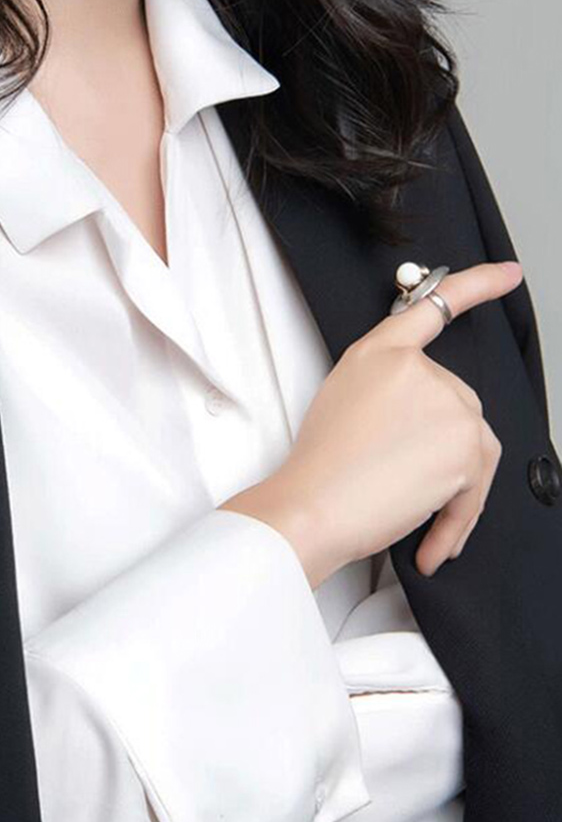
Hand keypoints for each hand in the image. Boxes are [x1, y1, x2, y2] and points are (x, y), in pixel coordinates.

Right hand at [221, 261, 523, 586]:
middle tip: (395, 478)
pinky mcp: (468, 445)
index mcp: (380, 353)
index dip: (476, 286)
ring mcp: (448, 404)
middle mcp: (420, 370)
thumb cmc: (319, 468)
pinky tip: (430, 546)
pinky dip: (455, 521)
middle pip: (456, 402)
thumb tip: (425, 421)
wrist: (314, 507)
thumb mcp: (341, 402)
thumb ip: (388, 391)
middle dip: (437, 444)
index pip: (432, 307)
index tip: (507, 275)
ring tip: (402, 512)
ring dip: (446, 486)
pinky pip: (475, 488)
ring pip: (470, 446)